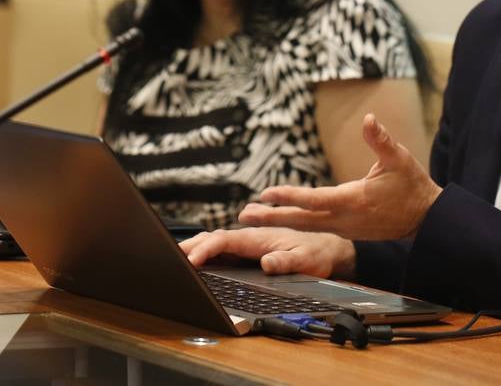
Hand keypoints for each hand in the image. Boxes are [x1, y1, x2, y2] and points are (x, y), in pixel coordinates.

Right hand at [179, 227, 356, 278]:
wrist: (329, 250)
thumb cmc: (318, 254)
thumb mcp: (307, 260)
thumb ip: (287, 260)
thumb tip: (265, 262)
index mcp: (259, 237)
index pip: (225, 240)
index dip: (206, 249)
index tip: (192, 262)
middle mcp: (251, 238)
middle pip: (215, 238)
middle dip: (193, 246)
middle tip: (172, 257)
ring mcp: (249, 244)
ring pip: (216, 242)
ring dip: (197, 247)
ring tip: (177, 257)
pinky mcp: (250, 251)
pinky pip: (223, 250)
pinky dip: (207, 252)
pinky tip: (198, 261)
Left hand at [238, 113, 441, 240]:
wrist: (426, 218)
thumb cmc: (411, 186)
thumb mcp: (399, 159)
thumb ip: (381, 140)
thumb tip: (369, 119)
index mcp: (354, 201)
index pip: (314, 200)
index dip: (290, 196)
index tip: (265, 194)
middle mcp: (345, 219)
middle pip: (301, 220)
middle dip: (271, 217)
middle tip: (243, 216)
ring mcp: (344, 228)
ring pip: (304, 226)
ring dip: (277, 221)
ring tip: (250, 217)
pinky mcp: (345, 230)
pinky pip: (312, 229)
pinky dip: (292, 224)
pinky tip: (276, 217)